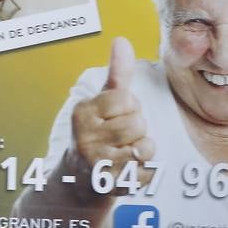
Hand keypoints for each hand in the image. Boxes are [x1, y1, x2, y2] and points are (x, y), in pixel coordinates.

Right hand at [68, 37, 155, 190]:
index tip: (117, 115)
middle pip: (137, 123)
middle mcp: (85, 139)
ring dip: (143, 149)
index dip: (130, 106)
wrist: (79, 177)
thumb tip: (121, 40)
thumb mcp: (102, 101)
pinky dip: (146, 171)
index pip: (127, 99)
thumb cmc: (97, 131)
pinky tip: (129, 169)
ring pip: (145, 148)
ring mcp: (97, 165)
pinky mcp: (110, 187)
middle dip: (137, 128)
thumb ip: (117, 73)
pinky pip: (147, 172)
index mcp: (82, 113)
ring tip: (127, 151)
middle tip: (121, 135)